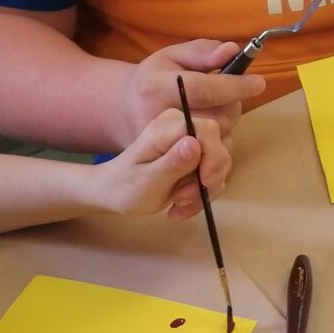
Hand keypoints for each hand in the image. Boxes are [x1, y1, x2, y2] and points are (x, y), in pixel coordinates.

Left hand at [83, 111, 206, 217]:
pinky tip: (179, 206)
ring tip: (177, 205)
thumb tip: (195, 144)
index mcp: (169, 126)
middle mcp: (183, 127)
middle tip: (182, 199)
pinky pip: (211, 175)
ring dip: (202, 192)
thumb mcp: (148, 181)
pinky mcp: (195, 156)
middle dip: (208, 179)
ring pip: (218, 165)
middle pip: (219, 148)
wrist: (114, 193)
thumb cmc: (125, 187)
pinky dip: (200, 195)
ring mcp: (190, 141)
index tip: (205, 183)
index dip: (214, 157)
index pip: (208, 130)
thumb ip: (172, 162)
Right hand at [125, 41, 262, 193]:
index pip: (202, 90)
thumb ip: (202, 52)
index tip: (258, 82)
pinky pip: (210, 160)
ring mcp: (164, 149)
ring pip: (216, 142)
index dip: (234, 86)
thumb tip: (231, 51)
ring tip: (215, 111)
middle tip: (229, 95)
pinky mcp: (171, 167)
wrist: (125, 114)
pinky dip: (219, 146)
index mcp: (156, 88)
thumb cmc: (154, 80)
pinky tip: (212, 131)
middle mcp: (158, 121)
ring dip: (226, 126)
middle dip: (231, 106)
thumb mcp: (172, 56)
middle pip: (215, 120)